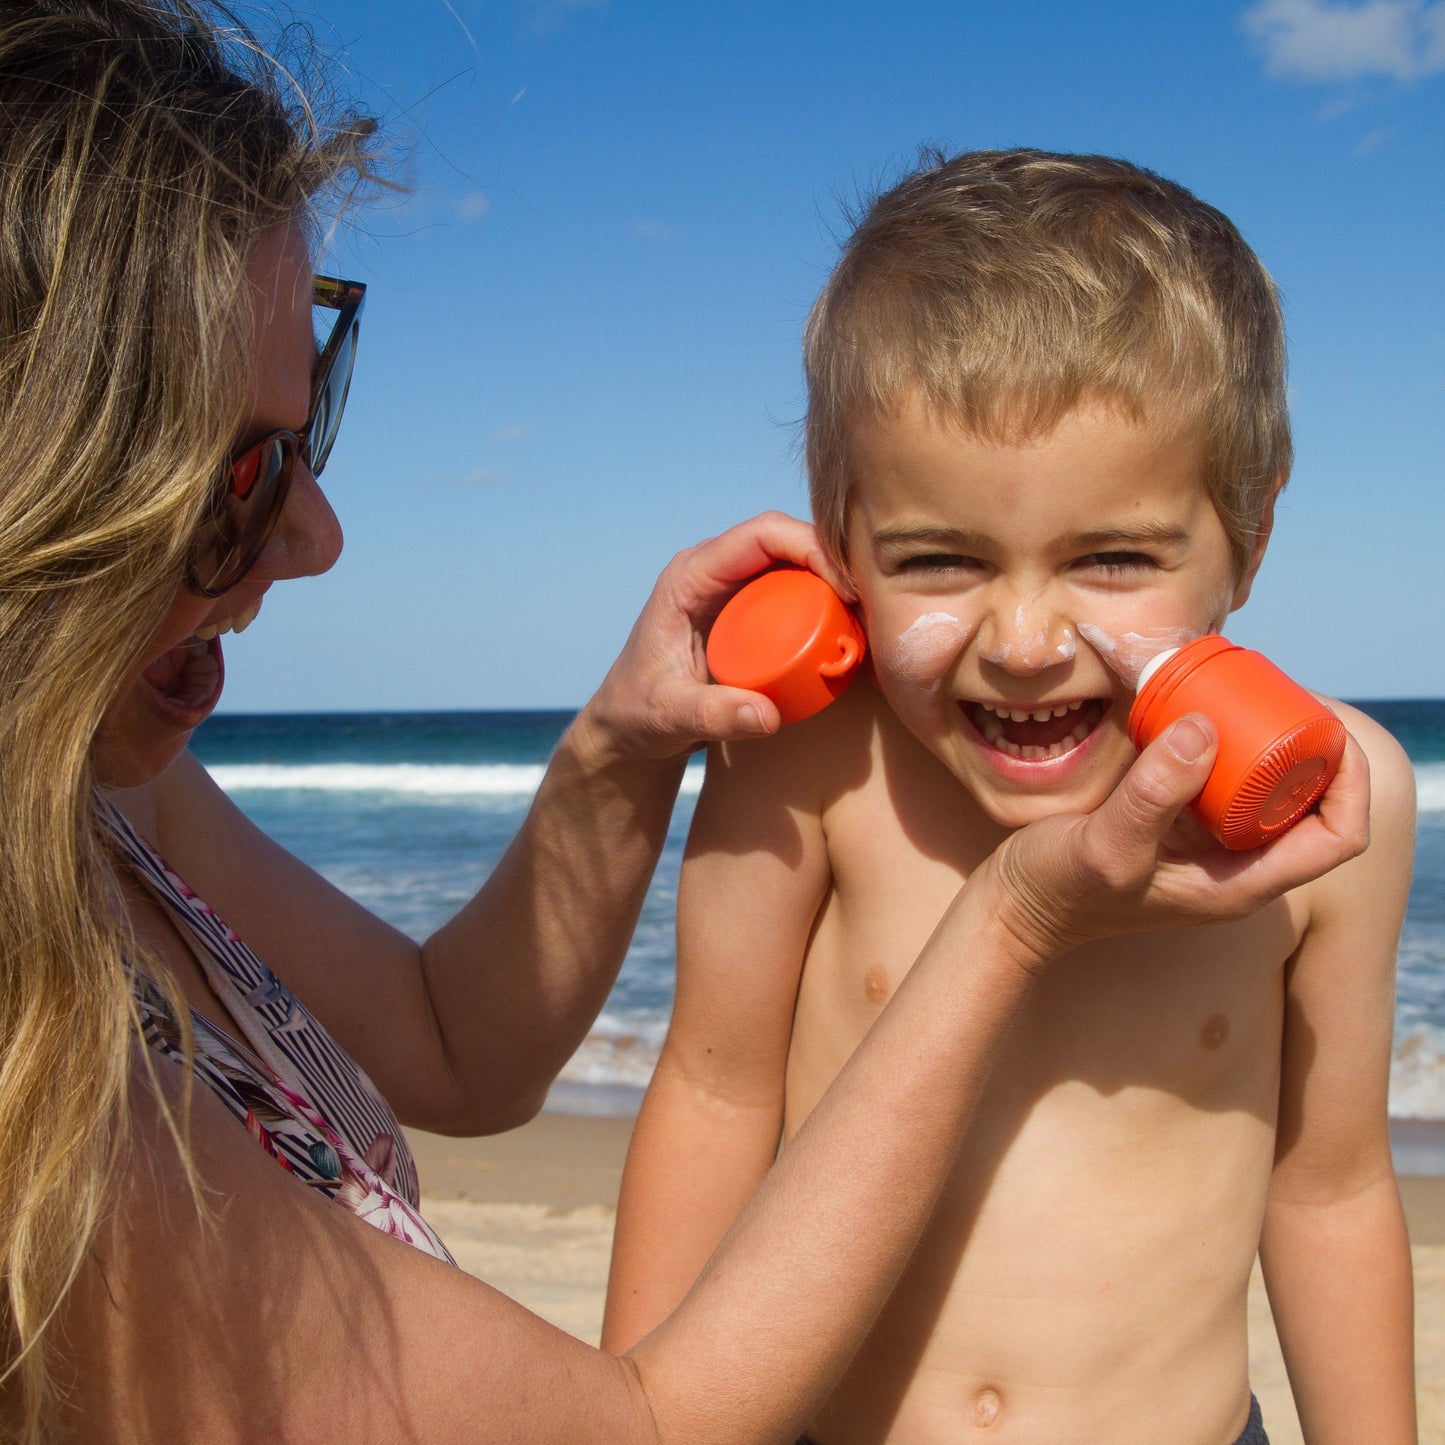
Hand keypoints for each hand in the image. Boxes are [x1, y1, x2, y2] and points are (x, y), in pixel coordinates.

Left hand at [572, 512, 845, 766]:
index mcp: (692, 575)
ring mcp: (735, 590)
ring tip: (872, 620)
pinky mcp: (751, 613)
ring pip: (798, 564)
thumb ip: (714, 716)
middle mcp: (716, 571)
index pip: (761, 535)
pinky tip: (854, 633)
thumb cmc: (639, 714)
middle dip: (836, 562)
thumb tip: (767, 715)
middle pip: (789, 541)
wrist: (630, 727)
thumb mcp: (670, 716)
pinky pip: (798, 593)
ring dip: (838, 582)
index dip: (811, 547)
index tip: (848, 588)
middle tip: (873, 606)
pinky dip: (829, 606)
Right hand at [984, 714, 1371, 963]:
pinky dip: (1222, 743)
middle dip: (1309, 747)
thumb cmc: (1061, 890)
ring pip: (1268, 788)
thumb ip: (1154, 793)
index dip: (1349, 781)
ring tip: (1249, 693)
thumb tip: (1207, 727)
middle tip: (1280, 693)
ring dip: (1267, 741)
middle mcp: (1236, 866)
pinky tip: (1199, 711)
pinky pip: (1221, 779)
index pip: (1337, 836)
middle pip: (1310, 803)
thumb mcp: (1107, 844)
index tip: (1324, 726)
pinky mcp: (1176, 824)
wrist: (1013, 907)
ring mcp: (1207, 846)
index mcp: (1242, 884)